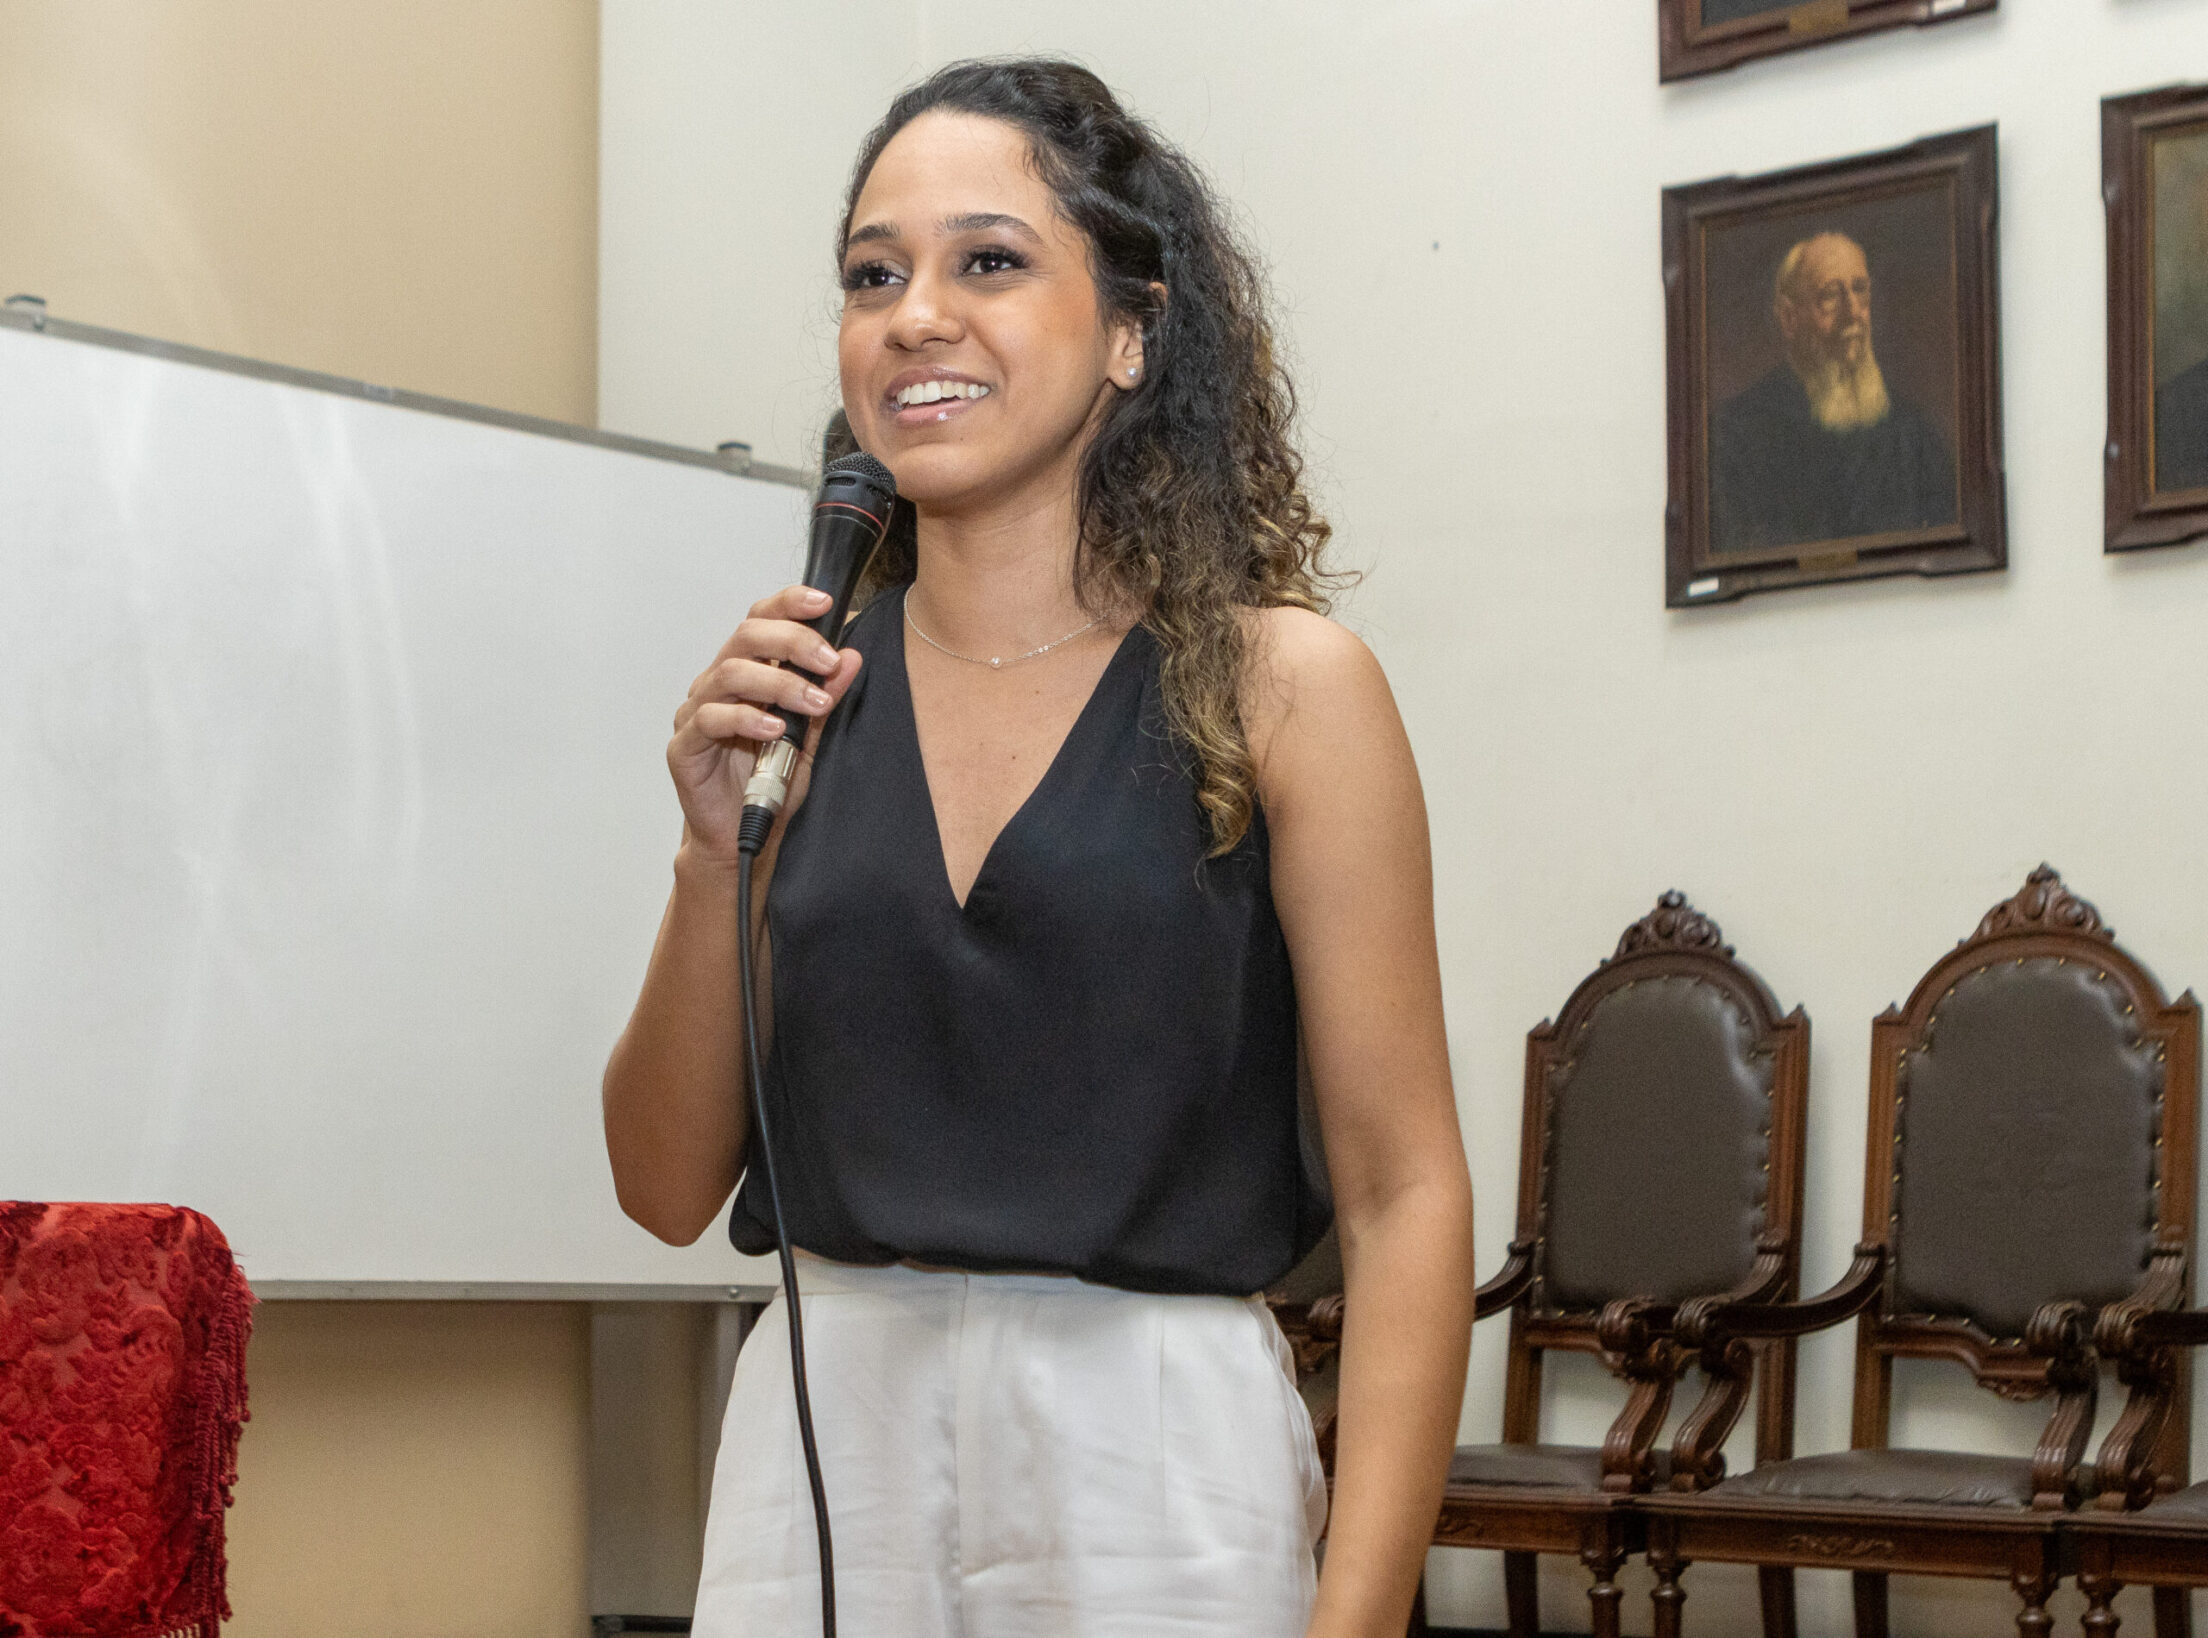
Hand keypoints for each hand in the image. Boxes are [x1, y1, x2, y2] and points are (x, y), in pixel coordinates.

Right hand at [668, 585, 863, 863]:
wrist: (743, 837)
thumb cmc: (770, 782)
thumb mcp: (811, 738)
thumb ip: (826, 697)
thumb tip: (851, 658)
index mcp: (747, 672)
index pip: (761, 621)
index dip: (788, 604)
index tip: (823, 603)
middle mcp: (718, 684)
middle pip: (746, 637)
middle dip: (792, 642)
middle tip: (828, 661)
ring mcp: (697, 712)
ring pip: (730, 674)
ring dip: (779, 683)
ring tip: (813, 703)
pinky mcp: (684, 746)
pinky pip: (711, 719)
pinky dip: (747, 719)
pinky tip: (775, 729)